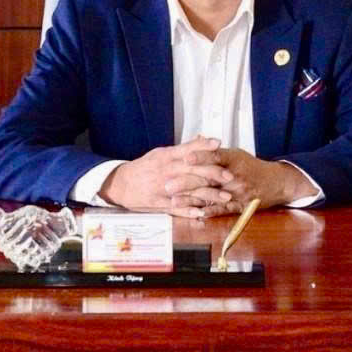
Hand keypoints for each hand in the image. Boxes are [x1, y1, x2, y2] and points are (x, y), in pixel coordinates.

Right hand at [98, 136, 234, 217]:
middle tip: (230, 176)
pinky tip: (203, 213)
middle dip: (212, 173)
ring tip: (225, 197)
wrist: (121, 183)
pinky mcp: (159, 203)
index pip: (187, 149)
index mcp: (166, 157)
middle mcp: (166, 171)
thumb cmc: (145, 167)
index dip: (203, 146)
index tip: (218, 143)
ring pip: (189, 191)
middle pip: (192, 170)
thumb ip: (182, 148)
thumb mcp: (161, 153)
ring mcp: (163, 188)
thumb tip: (202, 138)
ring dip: (208, 195)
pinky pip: (177, 208)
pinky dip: (190, 211)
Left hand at [182, 148, 316, 217]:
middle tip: (167, 185)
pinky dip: (209, 212)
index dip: (199, 156)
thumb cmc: (252, 167)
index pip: (214, 155)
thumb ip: (215, 150)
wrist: (276, 183)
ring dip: (192, 200)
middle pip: (208, 178)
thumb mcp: (236, 154)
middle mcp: (235, 175)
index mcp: (233, 159)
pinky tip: (195, 214)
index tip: (184, 157)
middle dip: (186, 182)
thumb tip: (196, 139)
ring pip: (212, 195)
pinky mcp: (240, 205)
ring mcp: (238, 191)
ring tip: (174, 202)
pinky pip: (222, 210)